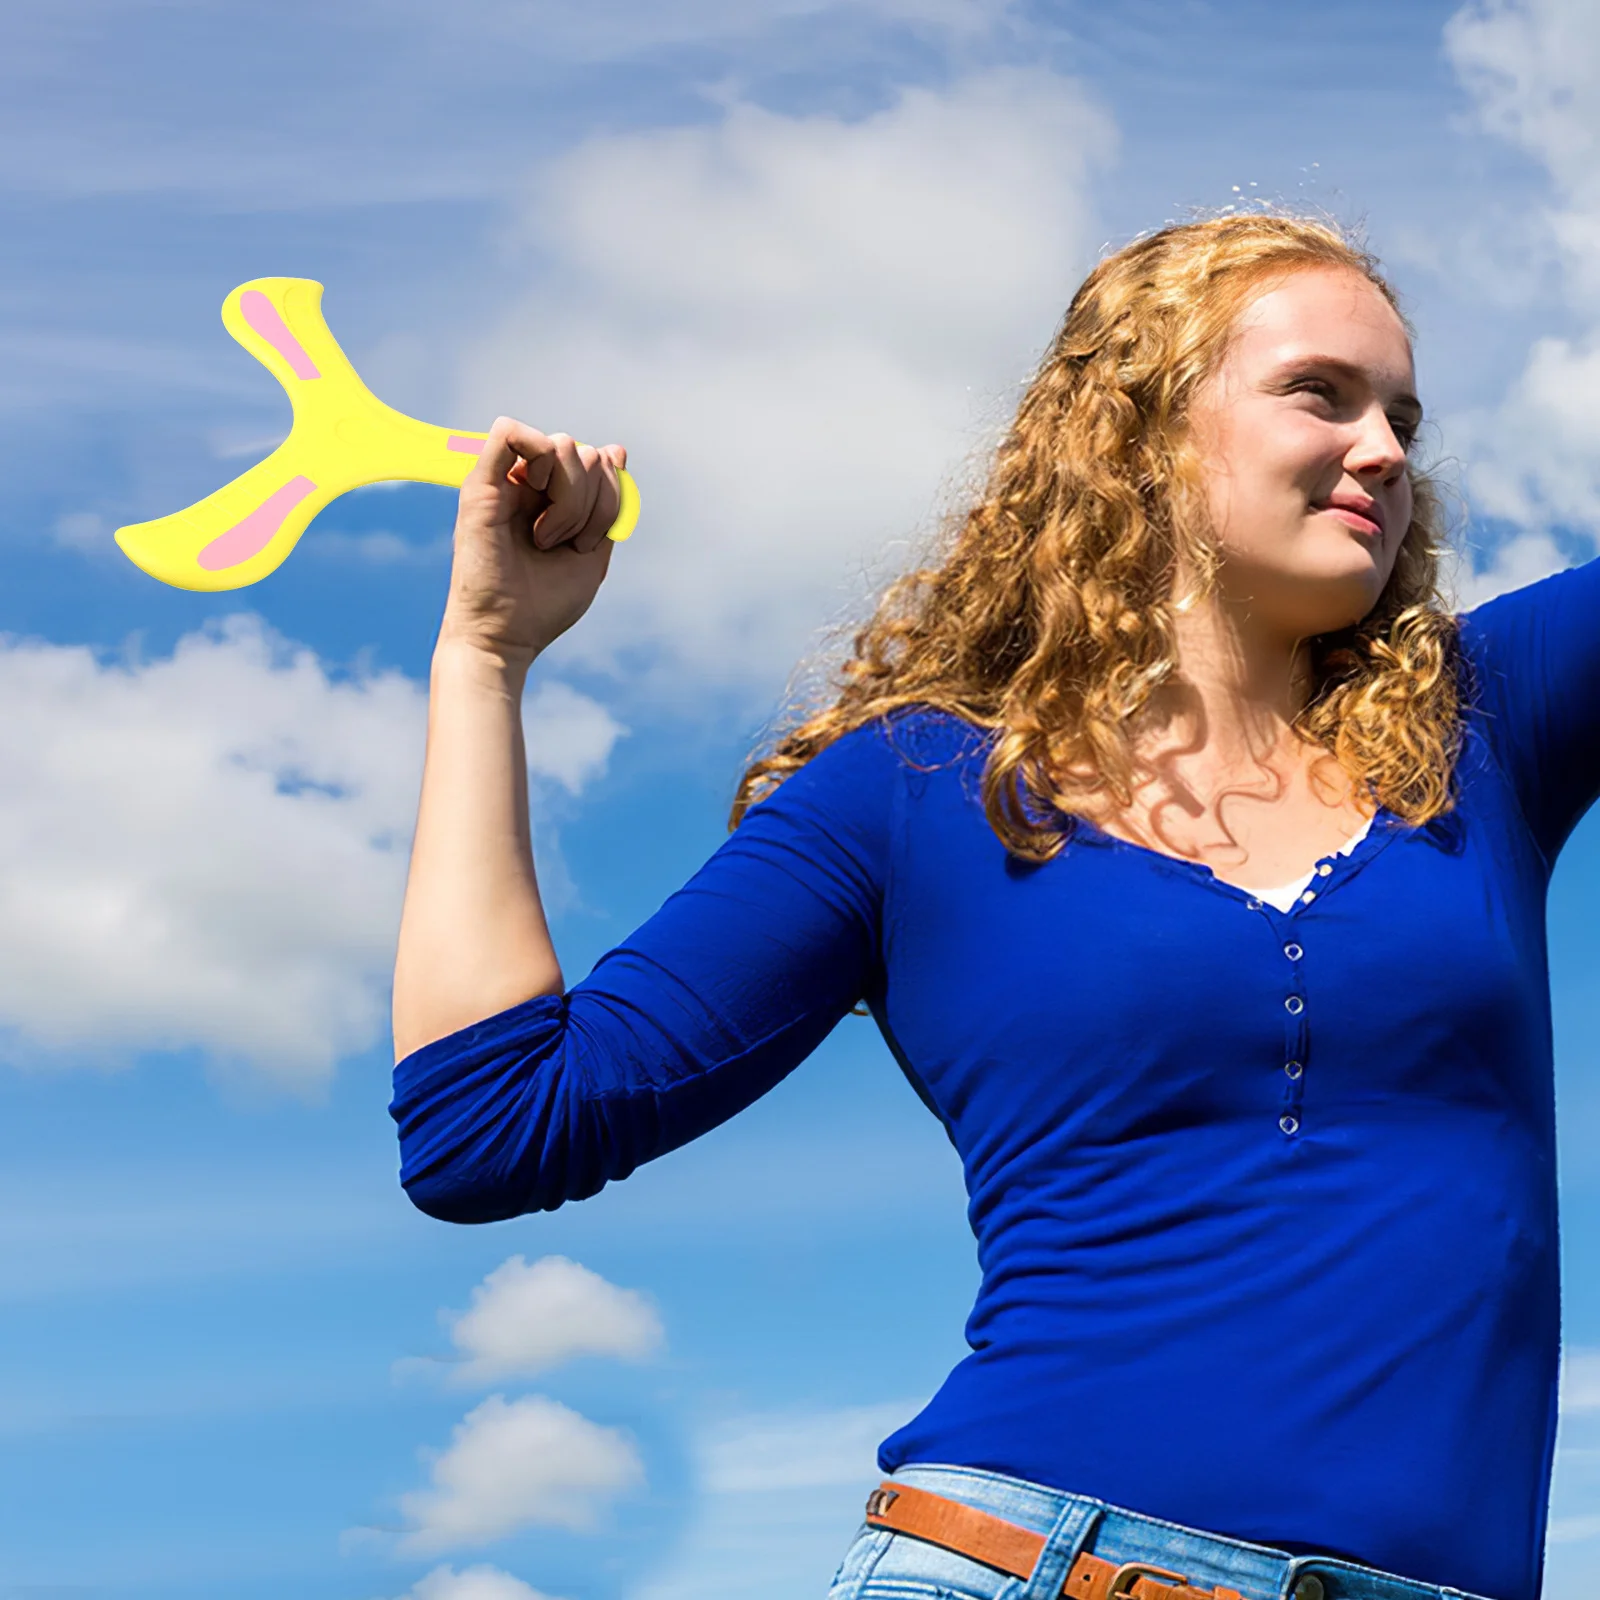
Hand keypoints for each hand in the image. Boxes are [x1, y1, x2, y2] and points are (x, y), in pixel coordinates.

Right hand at [438, 416, 625, 666]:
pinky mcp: (480, 485)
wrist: (504, 635)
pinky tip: (535, 493)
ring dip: (571, 496)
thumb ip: (609, 505)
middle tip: (567, 542)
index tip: (593, 542)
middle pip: (585, 453)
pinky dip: (537, 456)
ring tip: (546, 536)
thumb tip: (617, 450)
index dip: (611, 498)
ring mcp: (506, 482)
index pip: (601, 465)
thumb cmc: (544, 604)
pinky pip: (509, 432)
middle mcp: (531, 486)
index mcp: (557, 500)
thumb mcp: (594, 553)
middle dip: (592, 500)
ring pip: (561, 444)